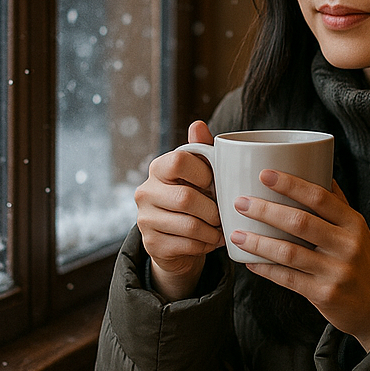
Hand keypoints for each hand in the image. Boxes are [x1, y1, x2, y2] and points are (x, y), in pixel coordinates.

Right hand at [135, 120, 223, 300]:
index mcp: (158, 168)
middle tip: (223, 213)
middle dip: (213, 209)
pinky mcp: (152, 245)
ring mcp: (145, 220)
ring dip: (213, 230)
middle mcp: (145, 192)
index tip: (212, 183)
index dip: (203, 173)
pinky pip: (188, 245)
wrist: (176, 239)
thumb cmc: (193, 197)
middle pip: (186, 198)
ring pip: (190, 225)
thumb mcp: (199, 173)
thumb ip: (201, 150)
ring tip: (221, 229)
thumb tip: (198, 124)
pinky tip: (211, 241)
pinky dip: (206, 245)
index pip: (179, 161)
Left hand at [230, 173, 369, 351]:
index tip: (265, 174)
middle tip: (241, 202)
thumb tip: (316, 169)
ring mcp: (336, 271)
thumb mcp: (357, 230)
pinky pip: (288, 279)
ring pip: (289, 252)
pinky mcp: (325, 294)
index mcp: (353, 223)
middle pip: (300, 222)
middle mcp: (347, 245)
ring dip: (258, 242)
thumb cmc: (362, 261)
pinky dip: (266, 269)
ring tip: (235, 233)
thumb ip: (336, 203)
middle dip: (266, 210)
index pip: (320, 197)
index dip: (291, 184)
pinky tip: (249, 261)